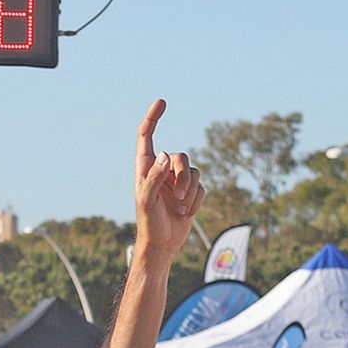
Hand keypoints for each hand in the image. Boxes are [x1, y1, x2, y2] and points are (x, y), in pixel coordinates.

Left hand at [135, 101, 203, 256]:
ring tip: (179, 209)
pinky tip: (185, 213)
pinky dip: (196, 201)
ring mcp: (177, 182)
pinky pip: (201, 187)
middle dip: (183, 177)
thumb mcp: (147, 201)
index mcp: (145, 168)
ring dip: (190, 192)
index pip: (146, 136)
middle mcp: (161, 171)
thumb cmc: (149, 224)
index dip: (153, 118)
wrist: (162, 245)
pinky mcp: (190, 193)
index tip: (162, 102)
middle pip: (180, 156)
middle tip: (177, 198)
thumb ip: (154, 177)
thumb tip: (165, 153)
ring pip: (194, 172)